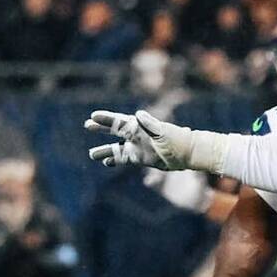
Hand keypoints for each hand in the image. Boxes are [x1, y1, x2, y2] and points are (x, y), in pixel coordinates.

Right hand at [83, 109, 200, 169]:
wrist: (188, 154)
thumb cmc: (177, 140)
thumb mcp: (163, 132)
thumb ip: (150, 124)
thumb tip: (138, 114)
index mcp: (140, 127)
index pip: (120, 122)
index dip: (107, 119)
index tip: (94, 116)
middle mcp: (137, 136)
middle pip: (115, 131)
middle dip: (102, 128)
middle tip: (87, 125)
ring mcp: (138, 147)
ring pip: (117, 148)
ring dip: (105, 150)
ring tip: (92, 154)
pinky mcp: (141, 158)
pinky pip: (125, 159)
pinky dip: (115, 160)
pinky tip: (106, 163)